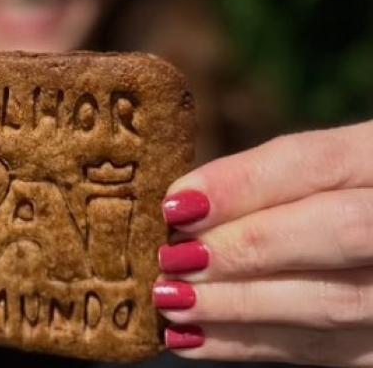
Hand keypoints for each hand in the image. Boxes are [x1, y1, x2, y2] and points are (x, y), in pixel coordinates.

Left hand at [154, 120, 372, 365]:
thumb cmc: (338, 196)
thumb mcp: (324, 168)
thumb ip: (268, 182)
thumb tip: (181, 206)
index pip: (318, 162)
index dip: (243, 184)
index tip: (176, 205)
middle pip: (337, 230)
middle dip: (244, 247)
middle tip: (172, 259)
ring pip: (334, 300)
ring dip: (239, 304)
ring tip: (171, 301)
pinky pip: (328, 350)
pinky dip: (252, 344)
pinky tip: (195, 338)